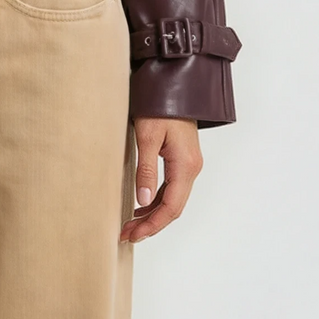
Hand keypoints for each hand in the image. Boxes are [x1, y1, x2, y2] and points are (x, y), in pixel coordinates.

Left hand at [121, 116, 201, 242]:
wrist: (174, 84)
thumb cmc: (160, 106)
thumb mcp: (147, 137)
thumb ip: (146, 171)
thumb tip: (143, 201)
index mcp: (186, 166)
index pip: (171, 207)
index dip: (152, 225)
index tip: (132, 234)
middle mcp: (192, 168)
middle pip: (173, 208)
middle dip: (150, 224)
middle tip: (126, 234)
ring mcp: (189, 164)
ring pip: (173, 200)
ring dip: (152, 214)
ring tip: (130, 224)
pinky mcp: (183, 160)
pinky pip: (172, 188)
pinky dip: (156, 201)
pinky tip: (141, 206)